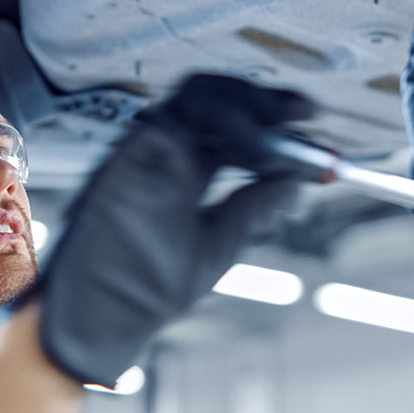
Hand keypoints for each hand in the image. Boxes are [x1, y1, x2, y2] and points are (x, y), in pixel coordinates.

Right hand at [19, 74, 313, 386]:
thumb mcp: (218, 244)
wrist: (103, 316)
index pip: (232, 129)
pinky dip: (223, 122)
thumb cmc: (147, 288)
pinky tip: (253, 150)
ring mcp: (146, 151)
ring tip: (280, 134)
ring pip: (200, 96)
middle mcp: (166, 154)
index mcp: (186, 172)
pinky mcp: (130, 153)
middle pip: (220, 102)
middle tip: (304, 112)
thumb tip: (298, 180)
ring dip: (247, 107)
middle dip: (266, 102)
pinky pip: (179, 115)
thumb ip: (254, 207)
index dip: (272, 122)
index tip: (310, 124)